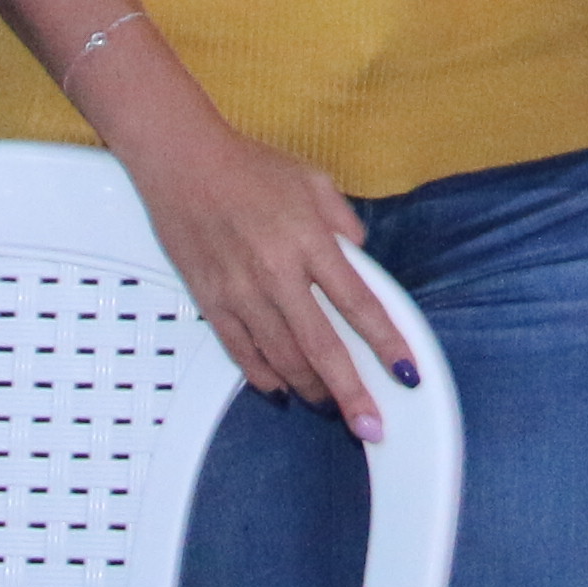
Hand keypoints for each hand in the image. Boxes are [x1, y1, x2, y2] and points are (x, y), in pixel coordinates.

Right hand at [91, 68, 412, 436]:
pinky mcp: (211, 300)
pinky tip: (281, 389)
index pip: (357, 303)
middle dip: (350, 392)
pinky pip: (241, 352)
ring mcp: (240, 291)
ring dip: (310, 389)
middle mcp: (276, 272)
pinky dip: (263, 376)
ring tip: (330, 406)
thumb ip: (343, 222)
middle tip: (370, 425)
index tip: (405, 373)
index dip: (386, 343)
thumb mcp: (312, 180)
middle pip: (322, 346)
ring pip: (282, 359)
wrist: (182, 161)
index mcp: (309, 240)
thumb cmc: (249, 166)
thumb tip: (360, 258)